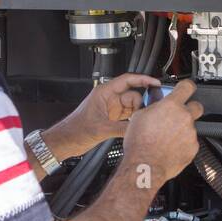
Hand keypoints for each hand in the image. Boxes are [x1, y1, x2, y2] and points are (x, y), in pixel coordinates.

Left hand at [45, 73, 159, 158]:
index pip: (128, 80)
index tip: (155, 82)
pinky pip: (128, 116)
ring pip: (132, 107)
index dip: (143, 79)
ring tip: (142, 122)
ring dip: (138, 113)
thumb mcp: (101, 129)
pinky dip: (134, 121)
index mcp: (105, 92)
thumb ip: (122, 128)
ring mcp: (111, 109)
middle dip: (142, 103)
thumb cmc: (75, 129)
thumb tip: (139, 128)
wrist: (66, 141)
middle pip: (133, 95)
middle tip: (148, 113)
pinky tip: (137, 127)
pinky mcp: (112, 118)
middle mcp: (109, 99)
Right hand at [122, 80, 202, 187]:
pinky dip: (183, 143)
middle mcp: (184, 117)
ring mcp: (190, 133)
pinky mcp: (193, 148)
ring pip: (191, 126)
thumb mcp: (139, 116)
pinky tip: (171, 147)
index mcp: (171, 106)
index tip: (185, 88)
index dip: (186, 86)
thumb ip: (153, 106)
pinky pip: (191, 141)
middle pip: (196, 106)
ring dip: (183, 129)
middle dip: (189, 108)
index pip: (187, 86)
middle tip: (178, 114)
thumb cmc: (139, 143)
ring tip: (168, 137)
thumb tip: (156, 102)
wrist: (145, 165)